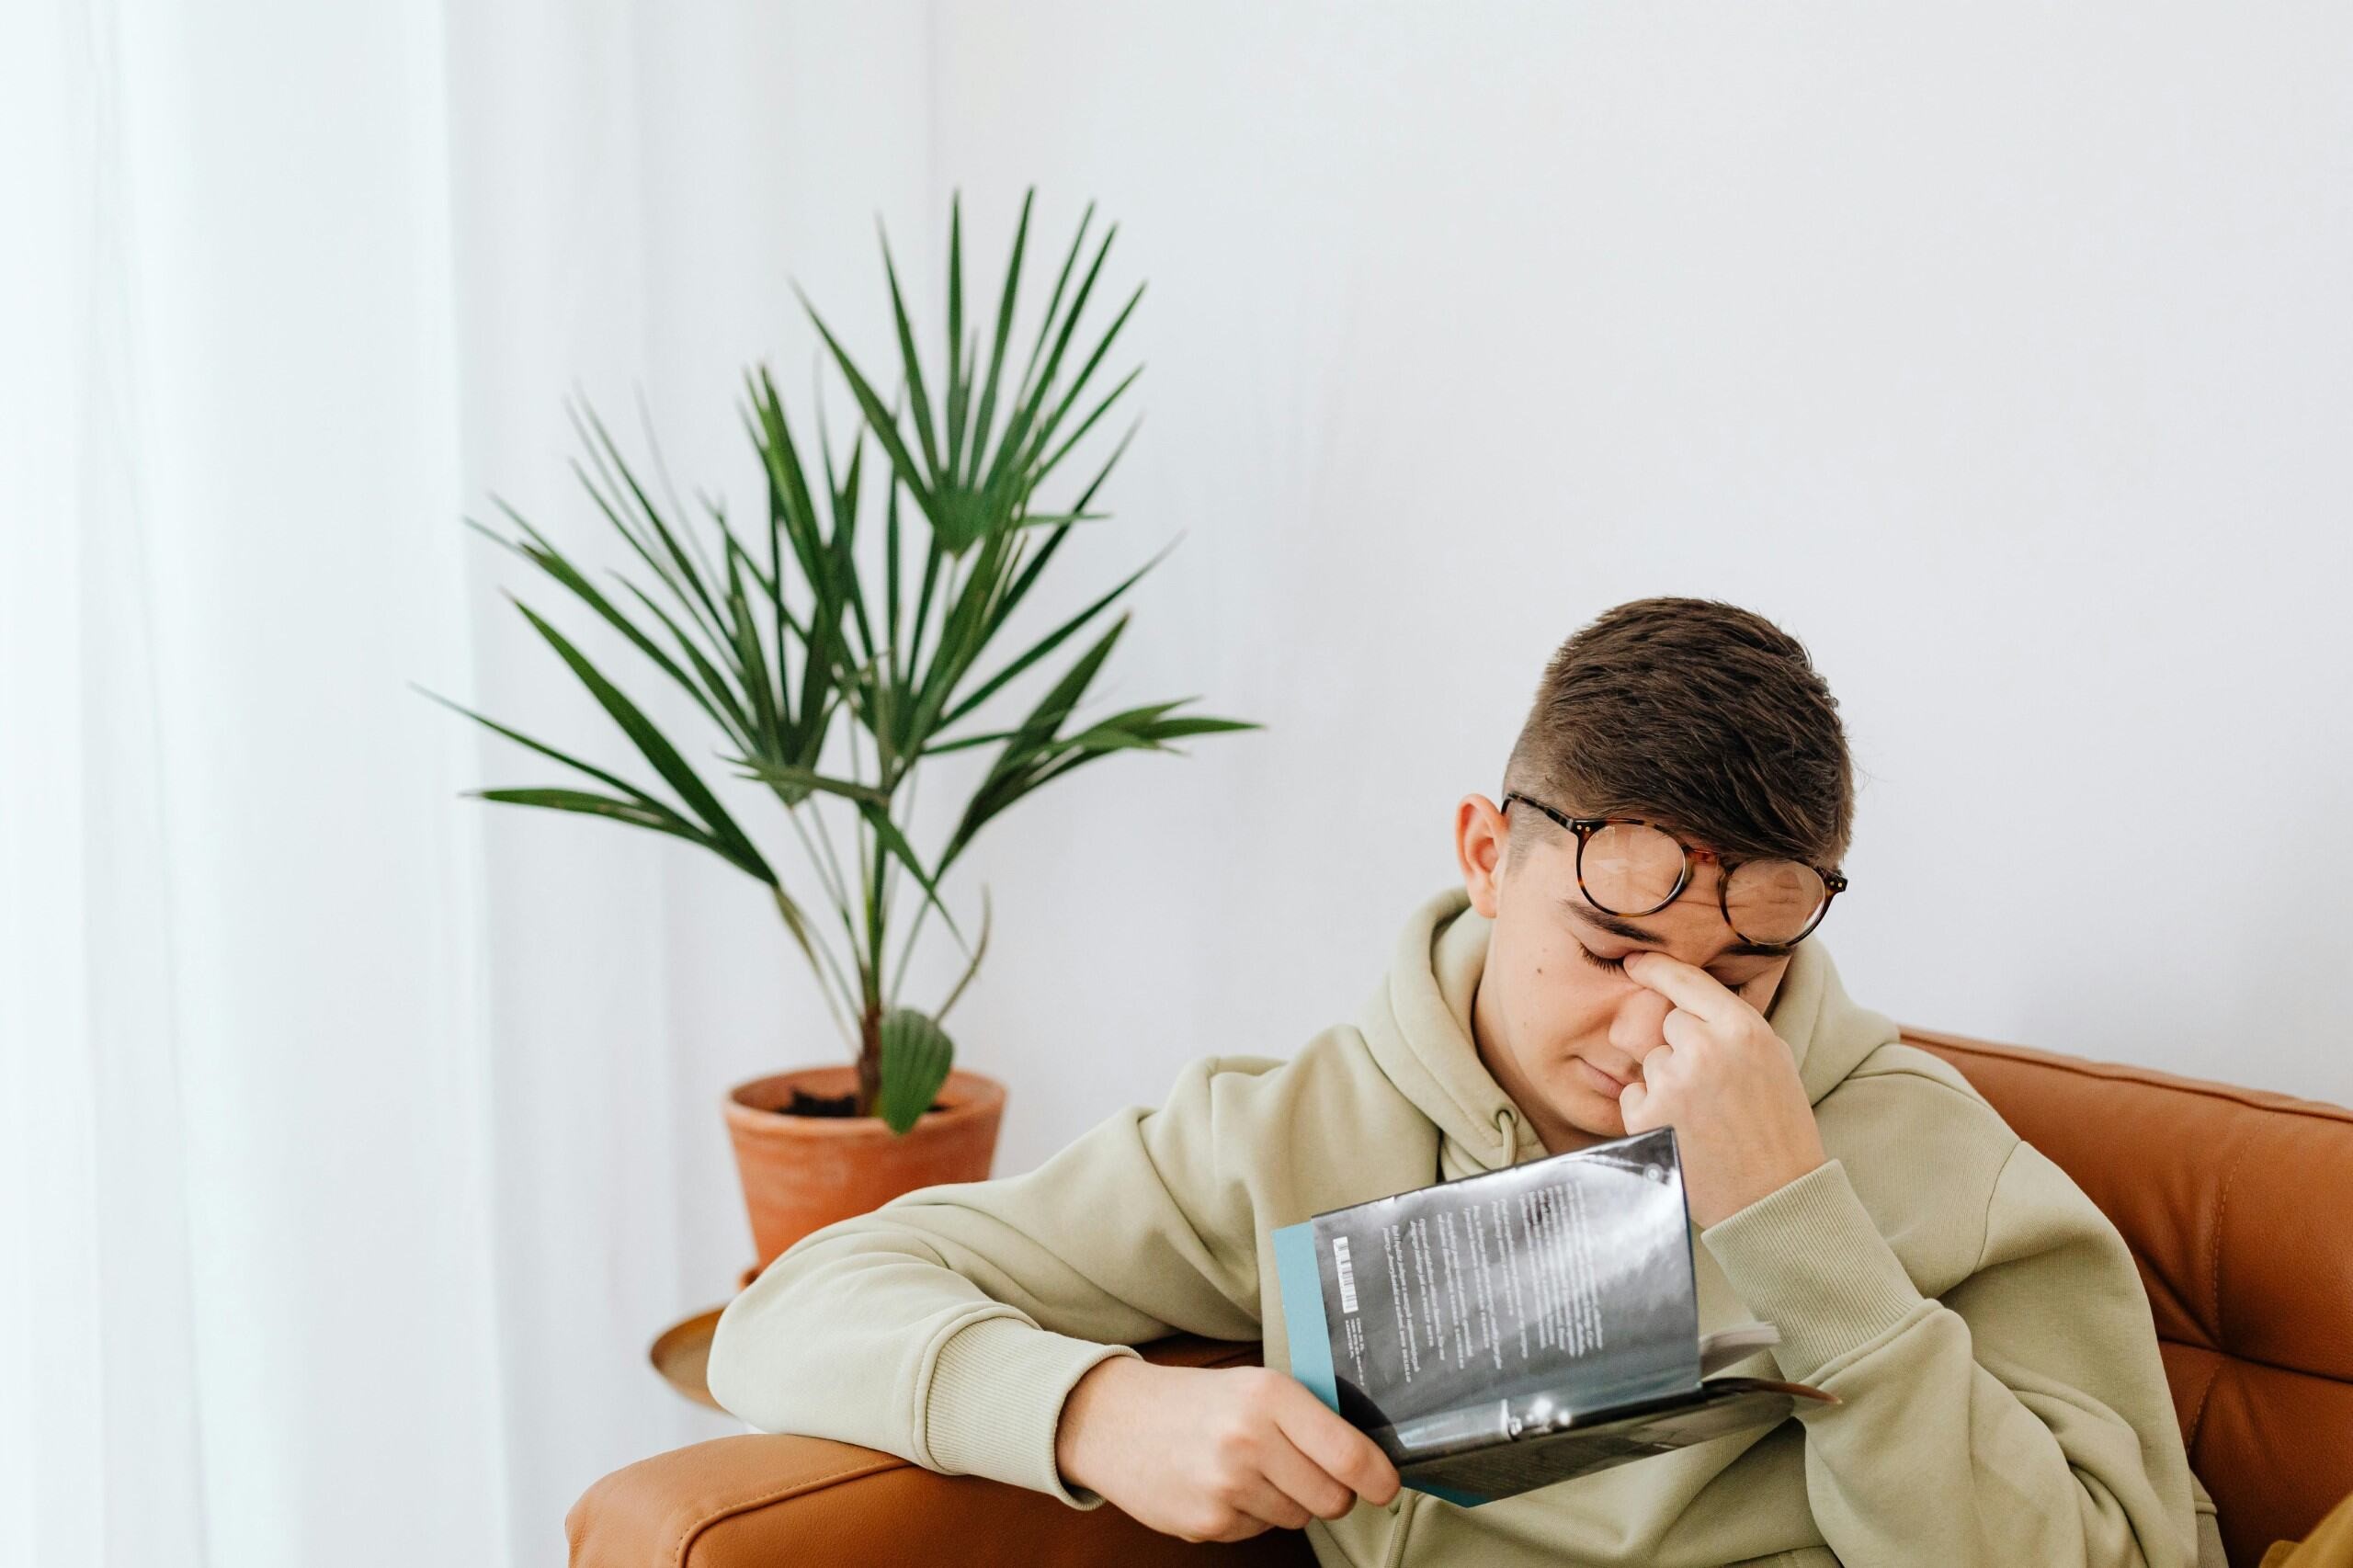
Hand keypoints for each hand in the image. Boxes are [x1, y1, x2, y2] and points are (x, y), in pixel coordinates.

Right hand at [1054, 1355, 1400, 1541]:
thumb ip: (1307, 1417)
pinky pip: (1260, 1531)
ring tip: (1247, 1470)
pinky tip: (1221, 1487)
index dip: (1377, 1478)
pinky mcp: (1207, 1523)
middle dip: (1330, 1492)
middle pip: (1332, 1498)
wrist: (1113, 1420)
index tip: (1386, 1485)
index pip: (1348, 1454)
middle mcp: (1248, 1440)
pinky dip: (1250, 1516)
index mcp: (1268, 1396)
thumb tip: (1368, 1460)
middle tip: (1303, 1471)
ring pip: (1298, 1518)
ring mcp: (1226, 1486)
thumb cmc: (1194, 1401)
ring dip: (1286, 1502)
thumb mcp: (1252, 1385)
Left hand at [1615, 951, 1827, 1230]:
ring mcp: (1673, 1082)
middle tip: (1714, 1087)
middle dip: (1682, 1047)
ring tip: (1704, 1116)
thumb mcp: (1773, 1059)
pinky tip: (1684, 1130)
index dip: (1657, 967)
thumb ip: (1732, 1025)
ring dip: (1668, 1081)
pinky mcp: (1648, 1116)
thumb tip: (1686, 998)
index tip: (1634, 960)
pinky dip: (1650, 1109)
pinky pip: (1633, 1093)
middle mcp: (1705, 1048)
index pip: (1688, 981)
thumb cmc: (1779, 1128)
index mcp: (1743, 1029)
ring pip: (1651, 1060)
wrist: (1775, 1196)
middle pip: (1669, 1023)